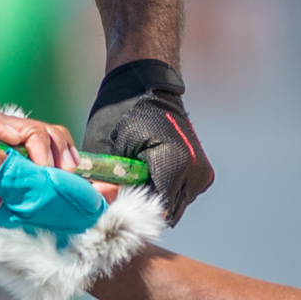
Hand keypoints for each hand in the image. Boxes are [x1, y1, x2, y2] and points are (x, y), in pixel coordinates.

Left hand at [80, 59, 211, 221]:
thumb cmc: (120, 114)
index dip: (132, 212)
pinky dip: (164, 192)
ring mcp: (203, 174)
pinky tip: (149, 177)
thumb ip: (104, 182)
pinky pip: (180, 195)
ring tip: (136, 180)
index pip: (154, 211)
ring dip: (154, 200)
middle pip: (166, 212)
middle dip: (142, 208)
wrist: (146, 87)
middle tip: (121, 192)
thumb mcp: (105, 148)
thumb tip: (96, 210)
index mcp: (174, 163)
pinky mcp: (204, 174)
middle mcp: (196, 172)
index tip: (115, 204)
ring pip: (174, 206)